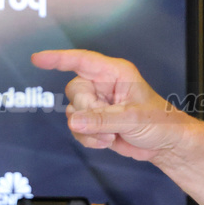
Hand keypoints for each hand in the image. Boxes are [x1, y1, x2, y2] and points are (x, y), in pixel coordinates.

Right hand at [31, 49, 190, 162]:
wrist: (166, 145)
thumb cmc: (160, 122)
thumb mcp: (133, 118)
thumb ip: (102, 119)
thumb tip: (75, 121)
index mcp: (115, 73)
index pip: (81, 61)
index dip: (58, 59)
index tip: (37, 59)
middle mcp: (103, 85)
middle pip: (74, 92)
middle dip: (88, 113)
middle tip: (109, 123)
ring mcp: (98, 104)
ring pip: (73, 113)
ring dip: (90, 130)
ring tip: (112, 134)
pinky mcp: (95, 122)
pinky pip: (77, 128)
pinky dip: (89, 139)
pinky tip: (107, 141)